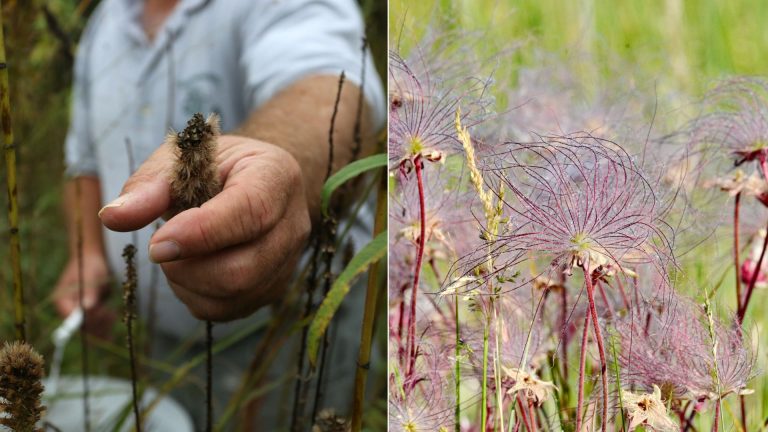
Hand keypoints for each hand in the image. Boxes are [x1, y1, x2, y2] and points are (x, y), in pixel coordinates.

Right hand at [53, 252, 115, 337]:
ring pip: (90, 328)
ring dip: (103, 325)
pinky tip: (113, 317)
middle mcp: (67, 310)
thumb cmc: (90, 265)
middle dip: (98, 324)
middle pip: (81, 327)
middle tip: (112, 315)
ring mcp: (77, 313)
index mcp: (61, 301)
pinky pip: (96, 325)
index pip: (72, 319)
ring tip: (113, 315)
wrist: (93, 260)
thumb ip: (90, 292)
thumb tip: (87, 307)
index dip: (88, 319)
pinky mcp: (87, 314)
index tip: (103, 312)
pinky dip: (105, 324)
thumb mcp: (91, 276)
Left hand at [99, 135, 311, 320]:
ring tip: (175, 254)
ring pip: (237, 295)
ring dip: (189, 283)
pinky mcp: (274, 288)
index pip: (250, 212)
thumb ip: (148, 187)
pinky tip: (189, 270)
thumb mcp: (179, 160)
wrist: (249, 180)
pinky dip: (197, 297)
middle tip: (159, 248)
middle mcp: (293, 223)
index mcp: (276, 176)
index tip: (156, 244)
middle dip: (188, 268)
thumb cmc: (212, 166)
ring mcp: (288, 260)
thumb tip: (112, 217)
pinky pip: (231, 310)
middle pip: (244, 269)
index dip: (201, 233)